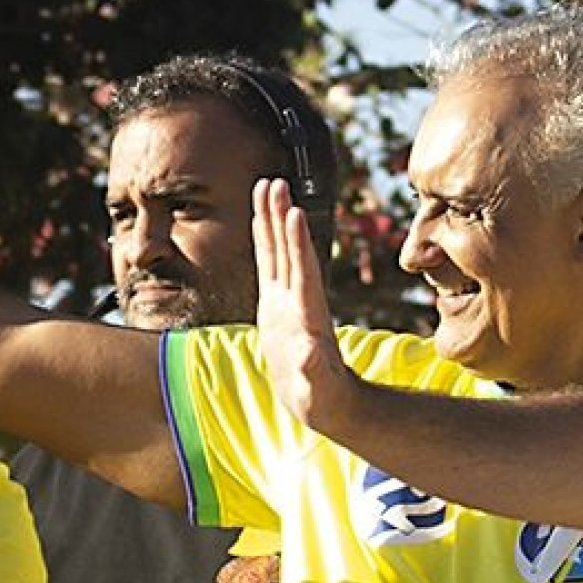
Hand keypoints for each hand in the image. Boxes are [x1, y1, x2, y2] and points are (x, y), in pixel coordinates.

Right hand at [251, 176, 351, 431]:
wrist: (320, 400)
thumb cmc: (321, 396)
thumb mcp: (315, 384)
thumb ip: (312, 369)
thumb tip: (309, 353)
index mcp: (308, 314)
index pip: (302, 271)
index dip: (297, 243)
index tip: (295, 212)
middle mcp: (298, 300)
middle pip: (289, 250)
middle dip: (282, 217)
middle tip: (276, 183)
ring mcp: (287, 299)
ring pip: (278, 251)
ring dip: (273, 219)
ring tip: (268, 185)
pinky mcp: (276, 304)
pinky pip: (269, 264)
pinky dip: (265, 240)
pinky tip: (262, 218)